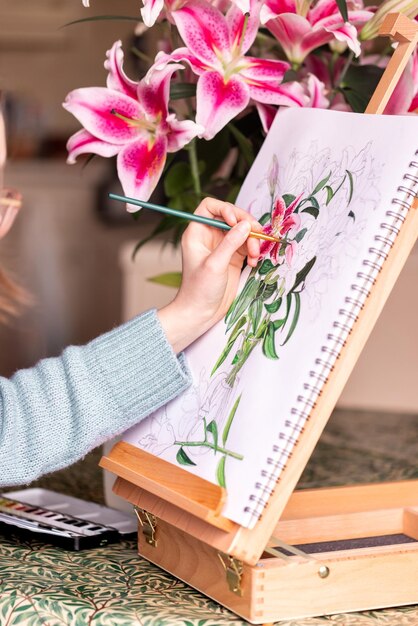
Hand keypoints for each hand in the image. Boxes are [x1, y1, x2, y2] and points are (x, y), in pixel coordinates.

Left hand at [158, 197, 261, 352]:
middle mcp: (209, 236)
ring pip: (242, 231)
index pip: (210, 206)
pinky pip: (247, 245)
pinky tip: (253, 262)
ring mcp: (222, 247)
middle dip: (246, 225)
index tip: (236, 221)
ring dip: (252, 240)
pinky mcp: (233, 258)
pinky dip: (253, 251)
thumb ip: (230, 243)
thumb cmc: (199, 290)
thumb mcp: (215, 265)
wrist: (201, 313)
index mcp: (197, 233)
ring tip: (254, 255)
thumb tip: (245, 225)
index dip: (225, 209)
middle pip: (231, 217)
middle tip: (256, 235)